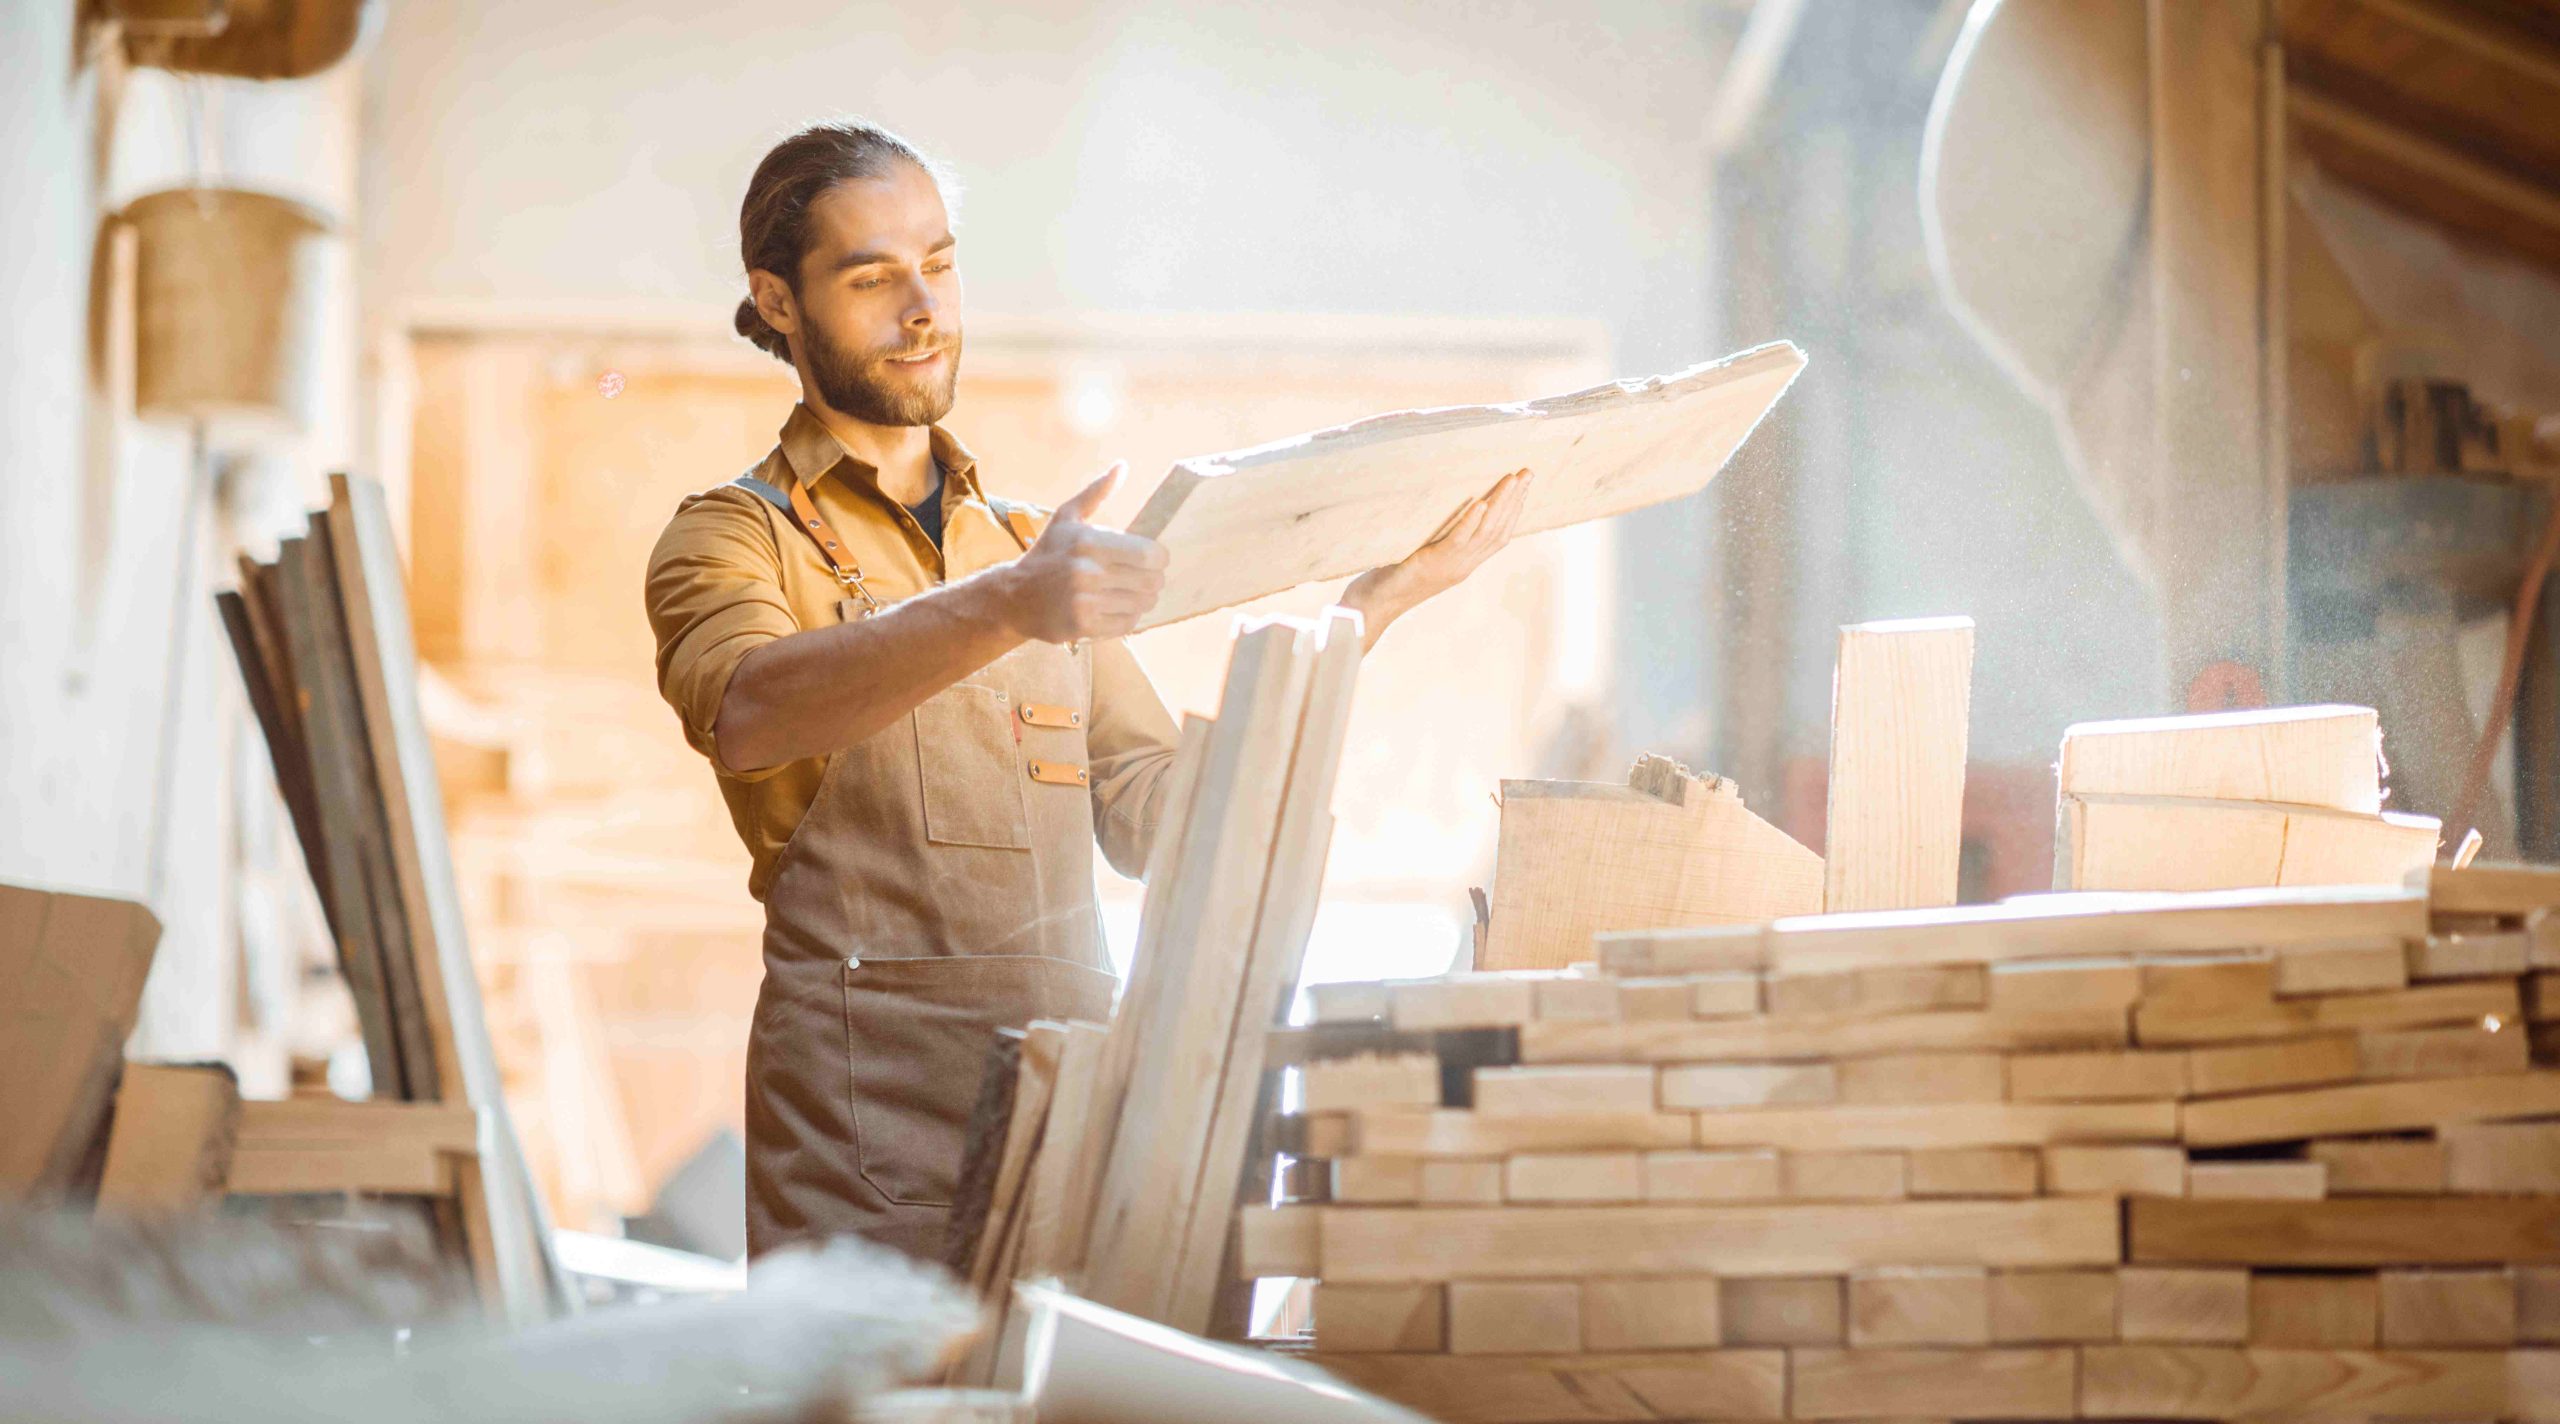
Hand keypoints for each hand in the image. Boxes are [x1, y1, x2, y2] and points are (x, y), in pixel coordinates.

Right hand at [999, 462, 1168, 642]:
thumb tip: (1122, 466)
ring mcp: (1084, 601)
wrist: (1013, 596)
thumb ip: (1096, 492)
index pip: (1148, 554)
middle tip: (1144, 578)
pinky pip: (1127, 624)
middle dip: (1153, 580)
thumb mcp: (1066, 517)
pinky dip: (1128, 617)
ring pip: (1142, 604)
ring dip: (1141, 599)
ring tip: (1127, 592)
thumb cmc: (1047, 553)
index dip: (1159, 558)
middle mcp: (1087, 572)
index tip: (1153, 559)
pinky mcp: (1082, 626)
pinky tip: (1115, 607)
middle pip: (1151, 581)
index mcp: (1088, 542)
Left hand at [1341, 467, 1531, 645]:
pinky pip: (1456, 542)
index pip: (1499, 535)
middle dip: (1516, 499)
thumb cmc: (1390, 576)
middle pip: (1498, 530)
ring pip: (1484, 532)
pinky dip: (1470, 521)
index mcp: (1464, 564)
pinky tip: (1480, 503)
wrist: (1372, 606)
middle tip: (1528, 472)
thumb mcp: (1422, 553)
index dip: (1514, 510)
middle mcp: (1463, 566)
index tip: (1523, 485)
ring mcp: (1449, 567)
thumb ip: (1437, 536)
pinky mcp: (1431, 564)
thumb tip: (1442, 503)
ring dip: (1501, 503)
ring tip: (1513, 479)